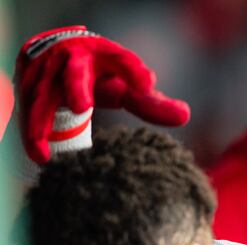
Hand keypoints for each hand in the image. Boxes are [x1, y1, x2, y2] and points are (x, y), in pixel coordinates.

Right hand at [15, 26, 190, 163]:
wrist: (57, 53)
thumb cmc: (101, 72)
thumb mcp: (126, 85)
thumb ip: (151, 103)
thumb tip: (185, 115)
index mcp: (104, 55)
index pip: (123, 60)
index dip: (134, 71)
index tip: (148, 84)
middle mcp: (74, 59)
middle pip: (74, 72)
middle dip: (76, 86)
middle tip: (81, 106)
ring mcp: (47, 72)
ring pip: (43, 95)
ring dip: (42, 119)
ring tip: (46, 149)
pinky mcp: (29, 87)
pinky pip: (29, 111)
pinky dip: (33, 133)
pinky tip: (41, 156)